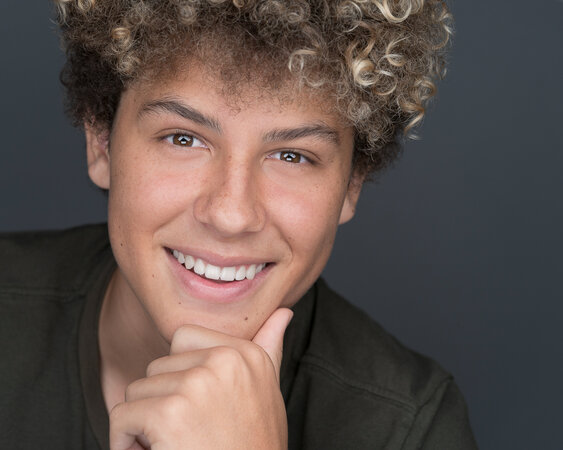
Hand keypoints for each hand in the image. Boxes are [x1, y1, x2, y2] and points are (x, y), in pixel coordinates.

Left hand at [109, 308, 293, 449]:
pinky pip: (122, 415)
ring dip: (144, 421)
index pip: (183, 338)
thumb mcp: (268, 392)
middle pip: (158, 366)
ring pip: (138, 390)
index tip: (197, 406)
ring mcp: (198, 384)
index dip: (179, 375)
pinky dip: (125, 441)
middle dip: (161, 401)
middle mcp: (225, 361)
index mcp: (246, 354)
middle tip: (187, 432)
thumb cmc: (254, 444)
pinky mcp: (170, 412)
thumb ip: (269, 347)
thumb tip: (283, 312)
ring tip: (174, 442)